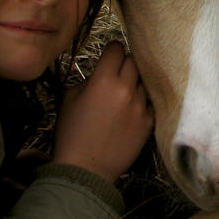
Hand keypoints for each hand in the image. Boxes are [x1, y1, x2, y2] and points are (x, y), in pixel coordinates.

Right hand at [51, 41, 153, 182]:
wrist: (85, 169)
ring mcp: (141, 107)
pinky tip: (130, 111)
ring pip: (143, 82)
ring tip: (122, 96)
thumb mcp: (69, 98)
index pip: (116, 49)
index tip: (110, 54)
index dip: (112, 49)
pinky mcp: (149, 123)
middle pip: (133, 61)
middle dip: (124, 64)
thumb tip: (101, 72)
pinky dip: (141, 103)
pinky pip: (149, 103)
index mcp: (103, 80)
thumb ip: (88, 80)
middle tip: (116, 73)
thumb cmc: (71, 134)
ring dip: (134, 84)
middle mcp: (126, 90)